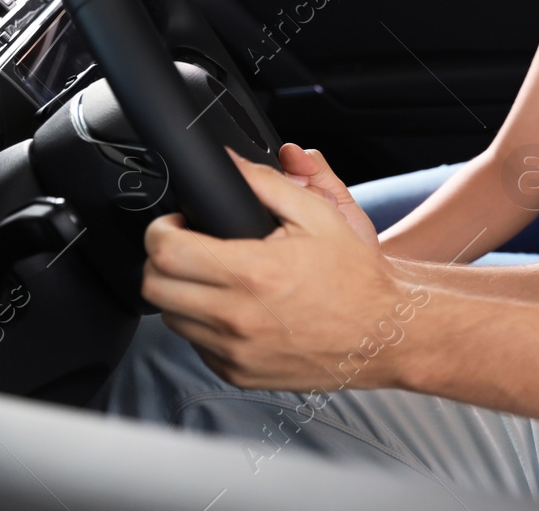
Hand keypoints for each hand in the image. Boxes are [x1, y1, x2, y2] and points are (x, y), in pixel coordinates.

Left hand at [142, 154, 425, 391]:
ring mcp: (234, 351)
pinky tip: (234, 308)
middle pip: (154, 288)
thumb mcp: (319, 215)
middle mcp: (236, 316)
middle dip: (161, 261)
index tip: (175, 224)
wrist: (384, 332)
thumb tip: (230, 163)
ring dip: (182, 294)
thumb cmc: (355, 276)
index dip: (160, 230)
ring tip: (213, 277)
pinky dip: (205, 324)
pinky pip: (197, 345)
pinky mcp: (238, 374)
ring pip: (171, 319)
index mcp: (251, 272)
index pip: (165, 251)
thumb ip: (268, 183)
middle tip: (186, 247)